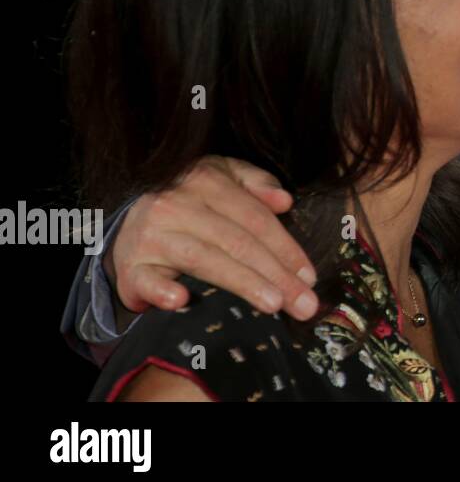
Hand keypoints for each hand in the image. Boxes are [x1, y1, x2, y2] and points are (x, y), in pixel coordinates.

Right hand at [106, 157, 318, 319]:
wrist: (128, 221)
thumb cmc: (188, 202)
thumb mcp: (222, 177)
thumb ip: (256, 183)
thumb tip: (285, 200)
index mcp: (205, 181)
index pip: (255, 218)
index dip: (286, 248)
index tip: (309, 276)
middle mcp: (177, 204)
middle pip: (237, 241)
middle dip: (276, 274)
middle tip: (303, 303)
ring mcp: (152, 234)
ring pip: (205, 259)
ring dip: (243, 283)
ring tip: (273, 304)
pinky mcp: (130, 265)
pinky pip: (146, 279)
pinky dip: (162, 290)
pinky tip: (182, 300)